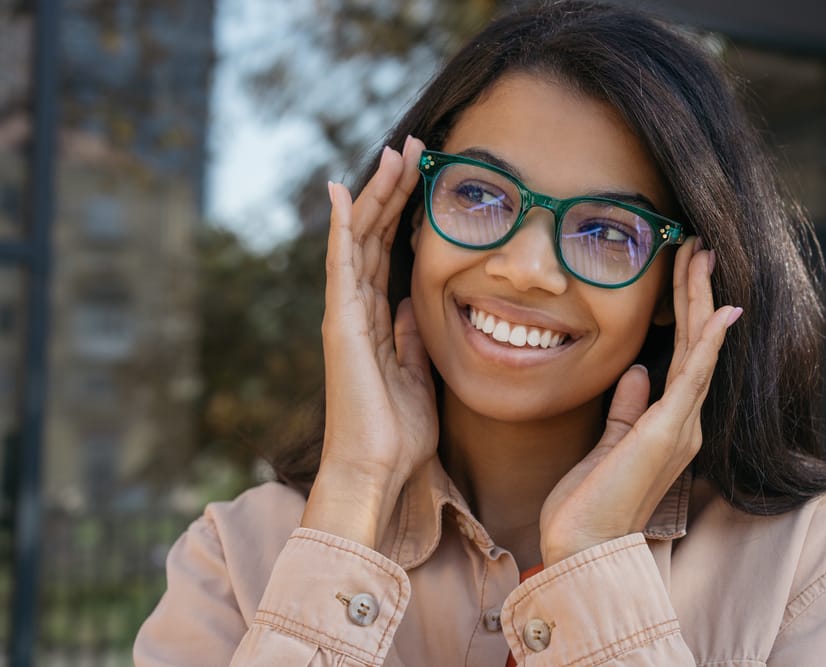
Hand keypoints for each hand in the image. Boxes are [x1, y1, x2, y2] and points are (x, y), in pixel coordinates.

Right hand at [301, 136, 436, 547]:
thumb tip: (412, 304)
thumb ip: (411, 337)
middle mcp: (355, 310)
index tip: (424, 177)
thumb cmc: (397, 433)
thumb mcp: (417, 374)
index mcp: (375, 320)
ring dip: (375, 195)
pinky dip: (341, 228)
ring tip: (395, 154)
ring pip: (358, 240)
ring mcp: (344, 315)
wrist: (375, 470)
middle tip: (414, 148)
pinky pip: (341, 266)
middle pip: (372, 236)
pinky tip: (343, 192)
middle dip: (392, 190)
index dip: (403, 212)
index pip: (387, 252)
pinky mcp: (341, 325)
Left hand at [538, 237, 741, 565]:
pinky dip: (708, 342)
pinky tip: (721, 310)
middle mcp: (683, 423)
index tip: (683, 268)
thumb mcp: (607, 444)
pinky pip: (693, 377)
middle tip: (698, 246)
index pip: (683, 354)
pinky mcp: (667, 433)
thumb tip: (637, 371)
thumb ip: (626, 408)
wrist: (582, 547)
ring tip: (703, 255)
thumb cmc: (589, 504)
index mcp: (668, 424)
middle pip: (697, 343)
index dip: (686, 310)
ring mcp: (680, 428)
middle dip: (696, 291)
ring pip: (699, 349)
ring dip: (701, 300)